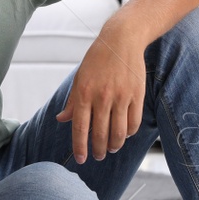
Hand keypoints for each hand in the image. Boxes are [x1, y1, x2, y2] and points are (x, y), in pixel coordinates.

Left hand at [56, 29, 146, 162]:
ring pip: (119, 133)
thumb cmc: (98, 59)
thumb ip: (72, 101)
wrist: (122, 40)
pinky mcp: (136, 95)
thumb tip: (61, 119)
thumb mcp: (80, 78)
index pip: (80, 128)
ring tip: (112, 148)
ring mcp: (121, 97)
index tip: (81, 159)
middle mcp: (102, 97)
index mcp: (84, 93)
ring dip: (115, 145)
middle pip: (101, 134)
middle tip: (99, 155)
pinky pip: (133, 122)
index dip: (80, 147)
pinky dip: (129, 133)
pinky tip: (124, 134)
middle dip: (99, 150)